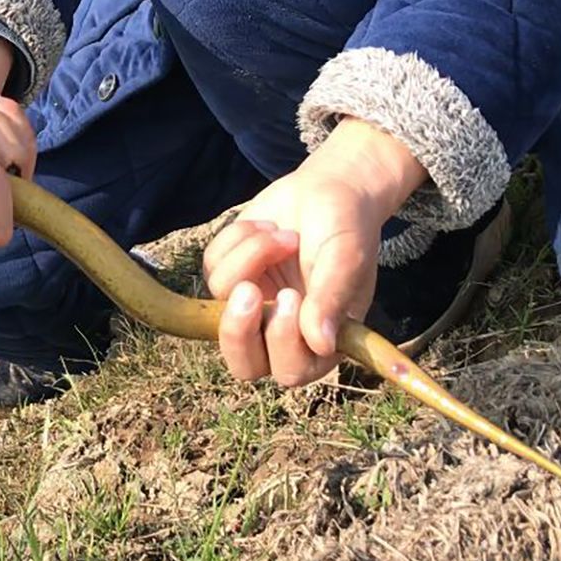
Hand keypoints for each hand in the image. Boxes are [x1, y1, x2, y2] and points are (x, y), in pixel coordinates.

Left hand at [203, 119, 425, 386]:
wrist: (328, 190)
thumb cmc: (347, 229)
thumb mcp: (346, 259)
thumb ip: (331, 300)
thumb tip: (320, 344)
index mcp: (319, 342)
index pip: (290, 370)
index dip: (281, 343)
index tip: (289, 297)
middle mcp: (280, 332)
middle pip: (243, 362)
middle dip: (237, 329)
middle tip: (247, 291)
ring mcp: (250, 305)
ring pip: (223, 298)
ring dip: (252, 256)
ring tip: (285, 234)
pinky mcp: (227, 275)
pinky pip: (213, 265)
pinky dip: (239, 239)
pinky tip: (268, 226)